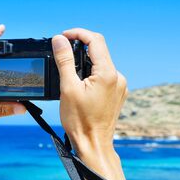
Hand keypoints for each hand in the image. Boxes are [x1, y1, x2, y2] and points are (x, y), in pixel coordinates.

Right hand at [52, 28, 127, 153]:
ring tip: (70, 74)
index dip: (78, 33)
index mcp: (107, 73)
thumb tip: (59, 40)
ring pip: (102, 64)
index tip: (63, 37)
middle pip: (99, 51)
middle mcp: (118, 77)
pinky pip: (105, 76)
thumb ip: (64, 60)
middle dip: (80, 48)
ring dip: (86, 62)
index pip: (95, 40)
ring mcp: (120, 86)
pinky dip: (92, 74)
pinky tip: (81, 86)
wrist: (93, 145)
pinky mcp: (118, 94)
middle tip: (62, 53)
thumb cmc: (80, 121)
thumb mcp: (68, 88)